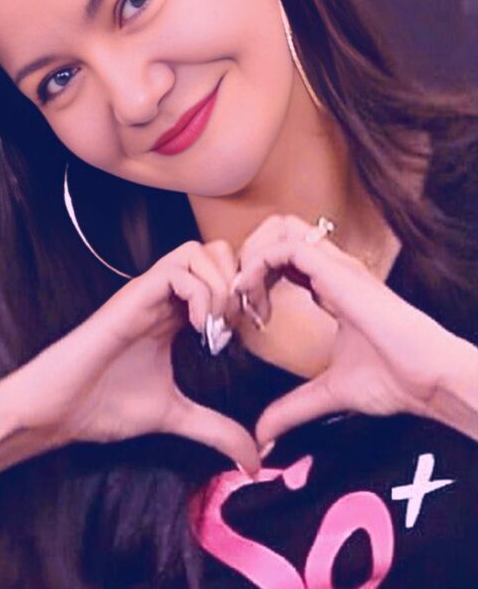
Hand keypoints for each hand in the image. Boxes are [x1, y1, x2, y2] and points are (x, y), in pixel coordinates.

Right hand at [6, 239, 259, 473]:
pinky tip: (200, 330)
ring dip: (220, 285)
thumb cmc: (103, 404)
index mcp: (174, 316)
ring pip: (199, 251)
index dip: (244, 299)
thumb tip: (253, 459)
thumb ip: (215, 429)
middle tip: (240, 325)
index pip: (221, 278)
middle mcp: (164, 297)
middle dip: (239, 282)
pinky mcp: (132, 297)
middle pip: (215, 252)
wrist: (57, 408)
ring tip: (219, 327)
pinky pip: (176, 271)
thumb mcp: (174, 415)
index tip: (253, 336)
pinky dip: (199, 294)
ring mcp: (148, 293)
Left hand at [233, 214, 462, 449]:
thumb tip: (264, 436)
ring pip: (280, 230)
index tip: (247, 317)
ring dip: (252, 258)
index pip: (285, 261)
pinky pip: (285, 247)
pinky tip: (254, 299)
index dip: (258, 281)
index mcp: (333, 289)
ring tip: (245, 297)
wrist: (427, 377)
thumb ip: (293, 408)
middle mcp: (332, 270)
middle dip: (249, 259)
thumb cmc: (394, 380)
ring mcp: (335, 265)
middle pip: (279, 234)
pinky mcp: (336, 270)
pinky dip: (259, 266)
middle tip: (239, 300)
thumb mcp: (328, 392)